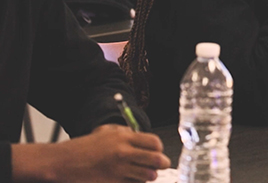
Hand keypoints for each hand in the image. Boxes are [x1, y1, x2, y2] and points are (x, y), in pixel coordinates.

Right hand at [12, 124, 170, 182]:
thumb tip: (142, 138)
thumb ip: (126, 133)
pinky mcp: (113, 182)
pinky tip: (130, 179)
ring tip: (145, 173)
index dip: (159, 148)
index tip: (157, 151)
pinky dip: (135, 182)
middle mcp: (124, 152)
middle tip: (161, 165)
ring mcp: (119, 169)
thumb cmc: (83, 147)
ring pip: (148, 175)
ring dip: (149, 175)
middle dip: (162, 163)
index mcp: (123, 137)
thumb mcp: (105, 132)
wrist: (63, 162)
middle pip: (157, 159)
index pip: (155, 143)